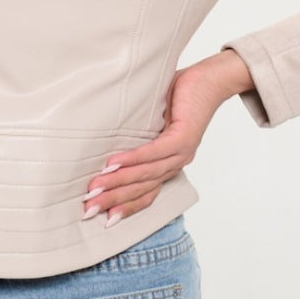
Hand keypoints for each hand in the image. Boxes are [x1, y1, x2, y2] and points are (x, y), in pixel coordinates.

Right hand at [80, 51, 252, 226]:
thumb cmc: (179, 99)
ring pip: (146, 174)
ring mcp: (181, 153)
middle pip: (142, 190)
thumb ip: (136, 138)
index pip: (146, 195)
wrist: (211, 80)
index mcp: (168, 165)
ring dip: (118, 182)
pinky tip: (114, 164)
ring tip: (95, 187)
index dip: (124, 207)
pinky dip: (133, 159)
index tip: (101, 217)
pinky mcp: (183, 137)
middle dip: (113, 200)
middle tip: (88, 209)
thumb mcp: (152, 123)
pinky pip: (154, 152)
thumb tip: (105, 146)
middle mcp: (175, 164)